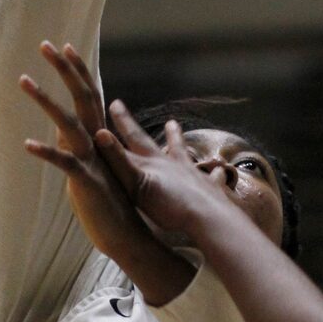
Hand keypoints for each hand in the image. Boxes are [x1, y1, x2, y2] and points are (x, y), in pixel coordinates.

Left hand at [22, 42, 159, 264]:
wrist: (127, 234)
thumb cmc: (111, 202)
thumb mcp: (96, 167)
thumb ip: (84, 145)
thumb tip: (70, 130)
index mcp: (101, 137)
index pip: (90, 94)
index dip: (78, 70)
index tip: (64, 46)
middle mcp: (98, 142)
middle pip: (83, 96)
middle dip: (64, 69)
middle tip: (45, 44)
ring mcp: (93, 160)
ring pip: (68, 122)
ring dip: (44, 100)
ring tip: (22, 80)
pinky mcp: (86, 181)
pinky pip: (64, 163)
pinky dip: (46, 153)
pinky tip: (26, 146)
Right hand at [96, 103, 242, 240]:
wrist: (207, 218)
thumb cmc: (169, 205)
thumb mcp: (136, 183)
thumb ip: (118, 160)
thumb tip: (99, 133)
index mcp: (154, 163)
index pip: (134, 138)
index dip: (123, 122)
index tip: (115, 103)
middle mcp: (174, 164)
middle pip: (163, 143)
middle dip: (158, 132)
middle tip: (164, 118)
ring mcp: (195, 175)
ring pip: (186, 155)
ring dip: (180, 143)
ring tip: (177, 128)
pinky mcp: (212, 190)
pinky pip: (215, 178)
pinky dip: (217, 174)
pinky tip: (223, 171)